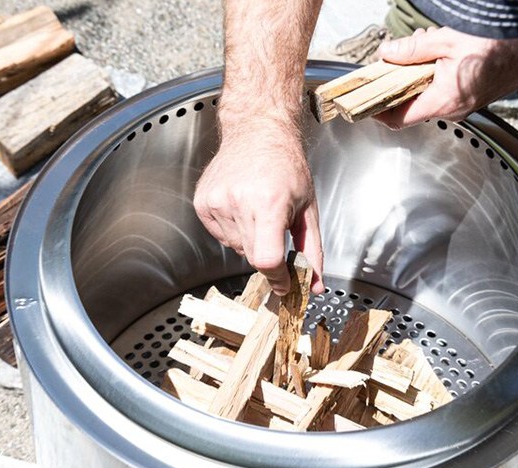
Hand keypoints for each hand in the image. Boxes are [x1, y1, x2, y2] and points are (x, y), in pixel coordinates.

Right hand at [193, 120, 324, 294]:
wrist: (257, 131)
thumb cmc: (285, 164)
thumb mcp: (308, 207)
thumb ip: (312, 250)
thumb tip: (314, 284)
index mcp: (268, 203)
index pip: (267, 259)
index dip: (277, 278)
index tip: (285, 282)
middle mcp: (238, 202)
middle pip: (252, 256)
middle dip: (268, 256)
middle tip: (277, 234)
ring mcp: (217, 202)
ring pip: (236, 248)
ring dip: (250, 240)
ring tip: (258, 209)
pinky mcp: (203, 202)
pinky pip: (221, 236)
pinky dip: (234, 230)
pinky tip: (243, 207)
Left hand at [373, 27, 513, 129]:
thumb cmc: (498, 46)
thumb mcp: (446, 40)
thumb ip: (412, 49)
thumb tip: (388, 53)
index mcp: (442, 101)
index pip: (398, 118)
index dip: (378, 110)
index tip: (365, 100)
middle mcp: (452, 110)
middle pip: (411, 105)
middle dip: (399, 83)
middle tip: (394, 59)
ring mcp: (463, 107)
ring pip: (428, 97)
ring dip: (418, 76)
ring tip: (423, 48)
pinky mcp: (471, 99)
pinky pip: (444, 93)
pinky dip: (434, 77)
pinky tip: (441, 55)